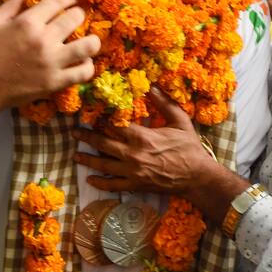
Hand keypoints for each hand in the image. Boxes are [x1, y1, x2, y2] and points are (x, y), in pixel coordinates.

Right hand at [0, 0, 100, 118]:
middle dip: (79, 14)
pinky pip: (84, 72)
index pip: (59, 1)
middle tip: (77, 17)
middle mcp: (44, 39)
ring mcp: (52, 62)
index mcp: (28, 22)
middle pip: (76, 17)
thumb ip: (13, 2)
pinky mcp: (56, 82)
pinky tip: (81, 62)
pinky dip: (87, 66)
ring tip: (87, 41)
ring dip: (91, 41)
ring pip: (89, 45)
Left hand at [73, 88, 245, 222]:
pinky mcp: (135, 185)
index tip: (90, 114)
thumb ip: (164, 103)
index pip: (114, 126)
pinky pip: (113, 185)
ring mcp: (132, 172)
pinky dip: (100, 183)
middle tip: (74, 132)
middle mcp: (133, 154)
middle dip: (87, 138)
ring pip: (103, 165)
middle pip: (103, 144)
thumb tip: (152, 86)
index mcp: (142, 136)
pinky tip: (89, 179)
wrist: (197, 176)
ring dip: (87, 160)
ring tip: (74, 155)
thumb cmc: (189, 147)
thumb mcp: (180, 120)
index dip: (101, 119)